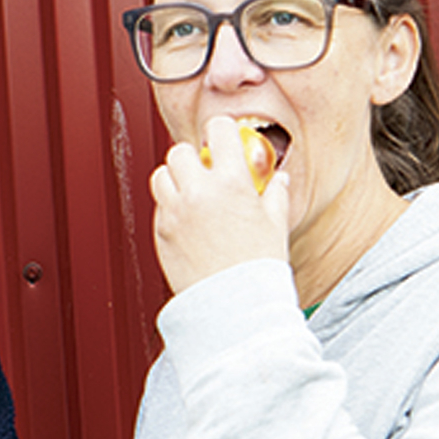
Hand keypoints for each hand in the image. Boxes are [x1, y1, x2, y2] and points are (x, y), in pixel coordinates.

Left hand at [150, 115, 289, 294]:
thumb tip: (279, 180)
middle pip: (179, 151)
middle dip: (192, 158)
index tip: (224, 138)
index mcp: (231, 183)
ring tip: (193, 194)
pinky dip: (171, 207)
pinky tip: (189, 221)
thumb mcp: (276, 226)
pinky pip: (160, 206)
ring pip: (161, 176)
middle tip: (205, 171)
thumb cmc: (258, 268)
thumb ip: (275, 195)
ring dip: (175, 179)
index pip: (218, 131)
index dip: (221, 131)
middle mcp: (198, 192)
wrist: (234, 307)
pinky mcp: (161, 232)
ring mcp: (175, 212)